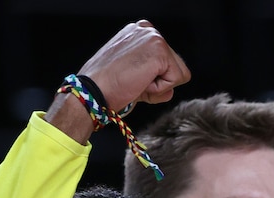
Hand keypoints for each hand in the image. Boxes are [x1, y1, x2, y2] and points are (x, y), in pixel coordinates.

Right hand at [46, 20, 190, 140]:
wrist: (94, 91)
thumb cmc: (107, 86)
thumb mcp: (134, 77)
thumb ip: (155, 80)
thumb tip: (171, 91)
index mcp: (139, 32)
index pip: (166, 61)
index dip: (153, 78)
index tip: (130, 78)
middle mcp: (148, 30)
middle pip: (176, 67)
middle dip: (158, 82)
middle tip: (133, 82)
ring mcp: (154, 38)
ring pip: (179, 74)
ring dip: (159, 86)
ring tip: (136, 81)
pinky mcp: (160, 51)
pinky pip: (176, 81)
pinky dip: (159, 90)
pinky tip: (139, 83)